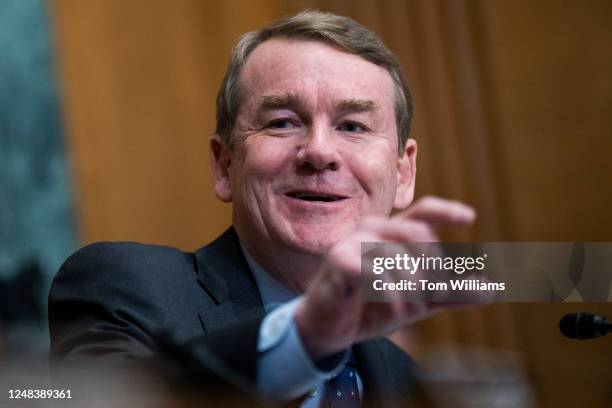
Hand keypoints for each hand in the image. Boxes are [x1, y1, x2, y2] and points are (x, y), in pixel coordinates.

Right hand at [294, 196, 475, 359]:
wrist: (331, 330)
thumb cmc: (371, 307)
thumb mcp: (418, 301)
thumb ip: (449, 294)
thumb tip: (491, 292)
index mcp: (391, 233)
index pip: (421, 212)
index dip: (446, 211)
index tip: (470, 218)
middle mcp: (372, 230)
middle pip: (418, 234)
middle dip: (432, 268)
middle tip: (431, 295)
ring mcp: (353, 242)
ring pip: (398, 256)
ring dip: (412, 289)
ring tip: (409, 310)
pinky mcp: (339, 260)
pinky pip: (377, 273)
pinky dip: (392, 296)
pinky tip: (392, 310)